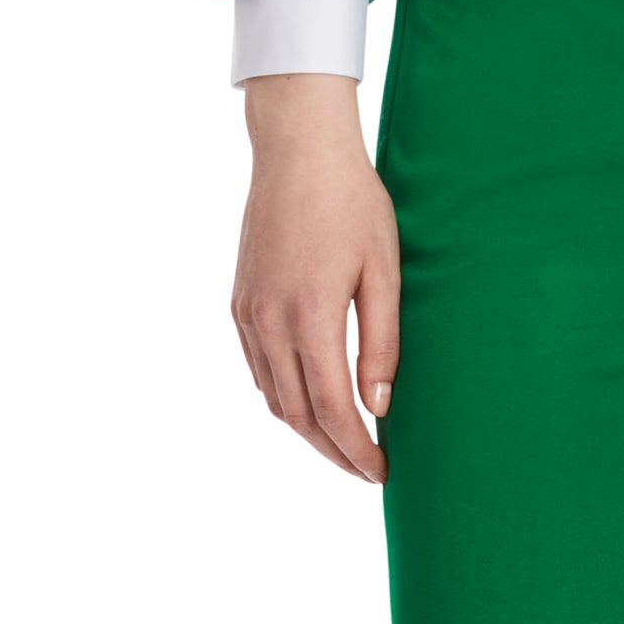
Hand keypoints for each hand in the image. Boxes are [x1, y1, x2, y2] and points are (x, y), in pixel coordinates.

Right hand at [231, 75, 400, 483]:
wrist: (298, 151)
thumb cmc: (353, 202)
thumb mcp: (384, 270)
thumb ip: (382, 343)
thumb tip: (379, 406)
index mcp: (310, 318)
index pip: (333, 411)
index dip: (357, 451)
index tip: (381, 472)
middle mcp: (269, 323)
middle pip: (299, 416)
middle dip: (333, 452)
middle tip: (367, 469)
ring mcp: (247, 314)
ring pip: (274, 398)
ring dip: (307, 430)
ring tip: (344, 443)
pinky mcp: (239, 303)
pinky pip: (259, 369)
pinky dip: (284, 397)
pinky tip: (312, 400)